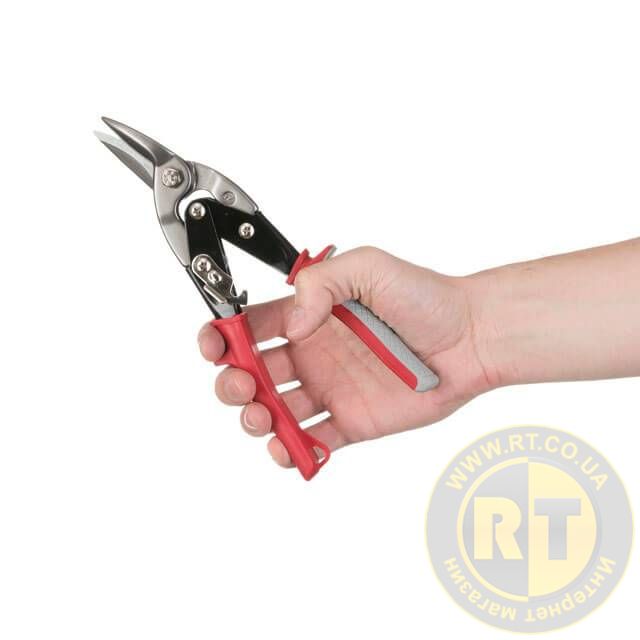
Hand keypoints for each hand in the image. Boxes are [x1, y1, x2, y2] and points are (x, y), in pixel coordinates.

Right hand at [197, 247, 492, 468]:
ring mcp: (330, 390)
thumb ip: (319, 285)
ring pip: (274, 412)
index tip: (215, 346)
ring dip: (255, 420)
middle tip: (242, 385)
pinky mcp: (351, 422)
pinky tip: (289, 447)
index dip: (223, 337)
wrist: (470, 338)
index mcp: (309, 316)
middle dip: (232, 383)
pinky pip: (312, 441)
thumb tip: (291, 326)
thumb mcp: (368, 268)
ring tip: (263, 418)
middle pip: (252, 374)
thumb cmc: (425, 298)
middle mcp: (313, 354)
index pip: (250, 328)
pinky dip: (293, 450)